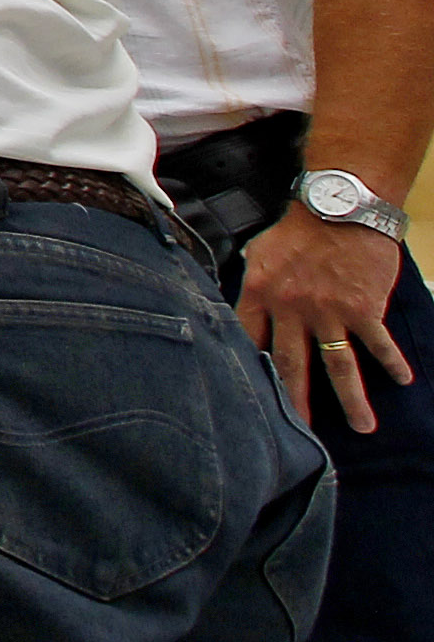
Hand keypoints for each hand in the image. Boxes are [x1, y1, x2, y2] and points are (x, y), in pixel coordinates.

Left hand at [242, 206, 415, 432]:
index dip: (249, 371)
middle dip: (295, 403)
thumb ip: (252, 286)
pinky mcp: (363, 309)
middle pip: (290, 366)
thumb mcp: (259, 254)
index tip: (250, 399)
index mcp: (260, 295)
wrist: (339, 206)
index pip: (248, 341)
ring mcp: (329, 312)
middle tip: (300, 435)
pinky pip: (378, 344)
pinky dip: (392, 362)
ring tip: (362, 427)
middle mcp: (292, 310)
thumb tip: (238, 311)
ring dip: (351, 400)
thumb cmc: (298, 229)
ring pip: (338, 367)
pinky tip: (403, 380)